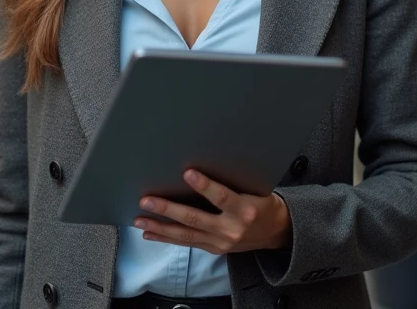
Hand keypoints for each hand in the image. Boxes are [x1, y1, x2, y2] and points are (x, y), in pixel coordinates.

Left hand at [133, 169, 291, 254]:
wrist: (276, 232)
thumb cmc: (263, 202)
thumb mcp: (254, 188)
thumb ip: (230, 182)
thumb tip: (198, 166)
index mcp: (245, 209)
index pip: (222, 196)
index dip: (204, 185)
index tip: (187, 172)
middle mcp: (231, 228)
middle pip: (195, 219)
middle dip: (168, 210)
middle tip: (147, 200)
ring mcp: (221, 242)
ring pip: (185, 234)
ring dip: (160, 227)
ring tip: (139, 219)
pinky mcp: (214, 249)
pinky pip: (186, 243)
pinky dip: (166, 238)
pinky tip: (149, 233)